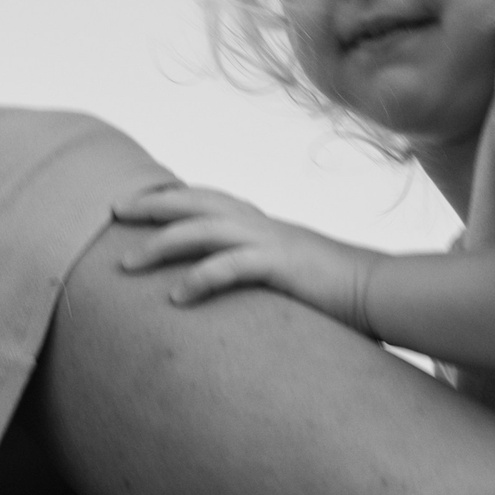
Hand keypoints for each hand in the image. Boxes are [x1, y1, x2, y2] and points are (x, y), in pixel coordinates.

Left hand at [112, 185, 382, 330]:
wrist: (380, 290)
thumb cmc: (336, 289)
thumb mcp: (288, 270)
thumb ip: (259, 269)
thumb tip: (232, 284)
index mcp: (261, 223)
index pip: (207, 198)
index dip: (169, 196)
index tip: (132, 201)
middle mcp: (260, 224)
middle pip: (195, 204)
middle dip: (151, 205)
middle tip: (113, 212)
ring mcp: (270, 242)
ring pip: (203, 232)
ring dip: (160, 245)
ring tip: (126, 263)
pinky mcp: (281, 266)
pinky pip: (232, 269)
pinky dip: (201, 279)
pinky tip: (175, 297)